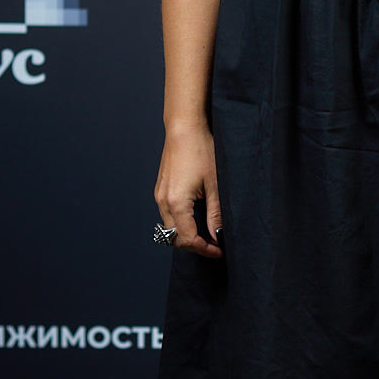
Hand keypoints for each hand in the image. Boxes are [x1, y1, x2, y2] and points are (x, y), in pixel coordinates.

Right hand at [155, 123, 223, 258]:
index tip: (219, 251)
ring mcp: (159, 195)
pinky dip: (181, 222)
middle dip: (194, 245)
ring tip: (207, 232)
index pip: (187, 239)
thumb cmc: (200, 151)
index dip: (204, 249)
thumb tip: (217, 235)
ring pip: (170, 227)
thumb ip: (215, 214)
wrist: (184, 128)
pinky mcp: (161, 189)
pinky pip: (168, 214)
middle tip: (214, 245)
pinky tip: (197, 216)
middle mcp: (163, 201)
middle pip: (175, 237)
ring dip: (187, 234)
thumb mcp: (215, 185)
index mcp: (176, 203)